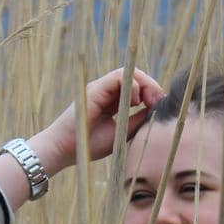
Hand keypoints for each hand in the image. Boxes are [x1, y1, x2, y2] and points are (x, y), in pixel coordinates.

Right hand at [30, 67, 166, 174]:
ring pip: (128, 73)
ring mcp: (100, 88)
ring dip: (144, 83)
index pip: (136, 88)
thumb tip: (156, 111)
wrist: (64, 150)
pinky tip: (137, 100)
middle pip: (135, 78)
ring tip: (150, 99)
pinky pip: (118, 76)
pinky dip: (131, 84)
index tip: (159, 106)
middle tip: (158, 102)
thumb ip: (137, 121)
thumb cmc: (89, 145)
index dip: (151, 93)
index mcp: (112, 102)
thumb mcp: (121, 132)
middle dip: (151, 87)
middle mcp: (106, 92)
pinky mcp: (96, 88)